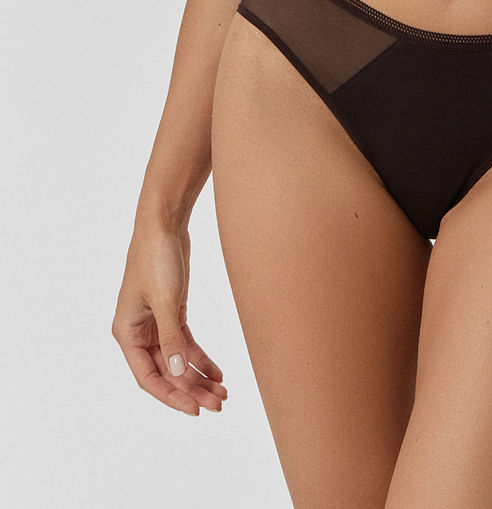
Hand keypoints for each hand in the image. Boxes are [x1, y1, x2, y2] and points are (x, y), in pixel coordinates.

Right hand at [111, 222, 226, 416]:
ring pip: (178, 360)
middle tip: (218, 404)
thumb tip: (179, 374)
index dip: (172, 396)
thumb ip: (172, 339)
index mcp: (126, 333)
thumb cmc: (157, 257)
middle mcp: (138, 332)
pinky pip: (185, 343)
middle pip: (166, 372)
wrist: (165, 223)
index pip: (148, 378)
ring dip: (198, 377)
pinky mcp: (172, 311)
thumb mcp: (165, 300)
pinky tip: (217, 371)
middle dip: (191, 389)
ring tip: (223, 392)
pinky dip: (200, 358)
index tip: (195, 410)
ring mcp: (155, 323)